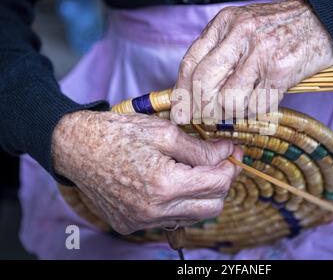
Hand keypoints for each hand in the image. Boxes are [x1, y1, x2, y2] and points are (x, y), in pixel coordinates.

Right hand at [52, 110, 241, 233]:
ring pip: (192, 216)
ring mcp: (141, 222)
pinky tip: (171, 182)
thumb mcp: (164, 132)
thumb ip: (201, 148)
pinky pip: (169, 219)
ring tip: (194, 170)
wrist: (76, 147)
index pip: (218, 184)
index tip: (232, 152)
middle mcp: (154, 211)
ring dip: (201, 195)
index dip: (231, 166)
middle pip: (212, 208)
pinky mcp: (130, 224)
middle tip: (218, 162)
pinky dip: (178, 203)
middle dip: (221, 184)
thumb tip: (227, 152)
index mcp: (164, 185)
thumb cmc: (118, 134)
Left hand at [172, 0, 332, 122]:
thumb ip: (218, 52)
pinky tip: (259, 101)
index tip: (181, 112)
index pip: (191, 62)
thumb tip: (194, 91)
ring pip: (228, 100)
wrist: (322, 22)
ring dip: (229, 114)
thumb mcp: (242, 28)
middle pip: (204, 83)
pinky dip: (252, 112)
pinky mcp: (281, 71)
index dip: (182, 93)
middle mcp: (241, 34)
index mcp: (226, 23)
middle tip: (204, 119)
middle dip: (200, 109)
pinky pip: (255, 106)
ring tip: (239, 107)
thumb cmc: (278, 29)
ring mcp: (262, 53)